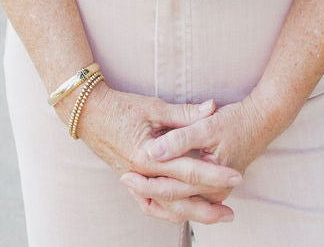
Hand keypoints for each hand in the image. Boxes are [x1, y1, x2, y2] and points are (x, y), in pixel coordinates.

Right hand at [69, 84, 243, 224]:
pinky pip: (151, 204)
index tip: (236, 177)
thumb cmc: (120, 106)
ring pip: (166, 206)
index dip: (214, 175)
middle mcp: (142, 174)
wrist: (87, 112)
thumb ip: (184, 112)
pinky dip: (168, 211)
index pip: (189, 169)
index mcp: (148, 155)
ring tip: (215, 216)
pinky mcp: (129, 181)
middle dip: (207, 206)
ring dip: (192, 213)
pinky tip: (184, 213)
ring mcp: (134, 180)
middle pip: (180, 198)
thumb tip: (212, 107)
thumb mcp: (154, 106)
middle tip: (231, 212)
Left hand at [119, 93, 283, 222]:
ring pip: (179, 206)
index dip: (146, 183)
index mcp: (212, 180)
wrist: (263, 120)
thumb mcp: (208, 125)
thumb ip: (180, 139)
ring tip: (133, 186)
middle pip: (173, 203)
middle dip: (146, 193)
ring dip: (157, 198)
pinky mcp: (214, 187)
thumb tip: (153, 151)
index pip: (172, 190)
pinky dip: (169, 196)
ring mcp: (215, 192)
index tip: (124, 174)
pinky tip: (152, 186)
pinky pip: (187, 199)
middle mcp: (214, 192)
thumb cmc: (237, 120)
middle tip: (123, 179)